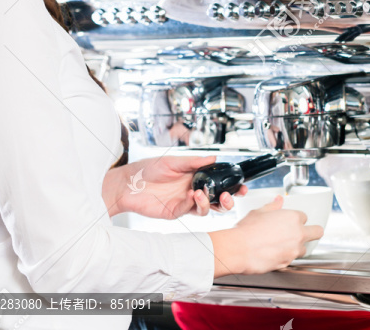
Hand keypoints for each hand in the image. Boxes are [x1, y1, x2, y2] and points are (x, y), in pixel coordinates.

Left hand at [106, 155, 248, 219]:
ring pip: (206, 209)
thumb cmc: (147, 169)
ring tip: (201, 194)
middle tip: (229, 196)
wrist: (128, 184)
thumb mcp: (172, 161)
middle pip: (217, 200)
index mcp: (194, 176)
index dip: (231, 185)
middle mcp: (192, 190)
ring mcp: (184, 202)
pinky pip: (189, 211)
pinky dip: (193, 204)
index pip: (218, 182)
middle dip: (227, 200)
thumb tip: (214, 158)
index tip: (241, 186)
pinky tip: (190, 196)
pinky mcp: (175, 211)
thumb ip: (193, 162)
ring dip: (208, 202)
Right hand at [207, 195, 323, 276]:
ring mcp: (293, 250)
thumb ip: (273, 206)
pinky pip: (291, 259)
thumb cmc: (247, 230)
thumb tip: (278, 200)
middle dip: (313, 232)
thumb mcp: (259, 212)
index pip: (304, 217)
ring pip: (304, 249)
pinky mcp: (287, 263)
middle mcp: (298, 234)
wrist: (239, 250)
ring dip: (296, 246)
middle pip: (317, 232)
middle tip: (303, 232)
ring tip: (282, 245)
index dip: (296, 219)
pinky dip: (285, 257)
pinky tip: (273, 253)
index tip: (289, 221)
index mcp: (293, 218)